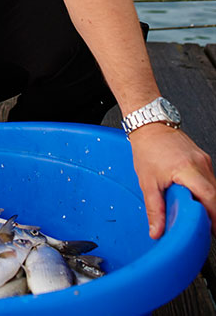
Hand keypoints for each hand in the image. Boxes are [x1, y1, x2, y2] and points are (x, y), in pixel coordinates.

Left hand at [130, 123, 215, 237]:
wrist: (149, 124)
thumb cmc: (147, 148)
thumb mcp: (147, 182)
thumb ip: (154, 209)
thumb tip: (156, 231)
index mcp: (187, 169)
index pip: (209, 197)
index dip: (214, 217)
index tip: (211, 231)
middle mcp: (200, 163)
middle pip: (215, 195)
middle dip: (213, 214)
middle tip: (205, 228)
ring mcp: (204, 160)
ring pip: (214, 188)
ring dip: (208, 203)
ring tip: (197, 214)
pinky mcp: (203, 159)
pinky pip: (209, 180)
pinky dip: (205, 192)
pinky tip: (194, 197)